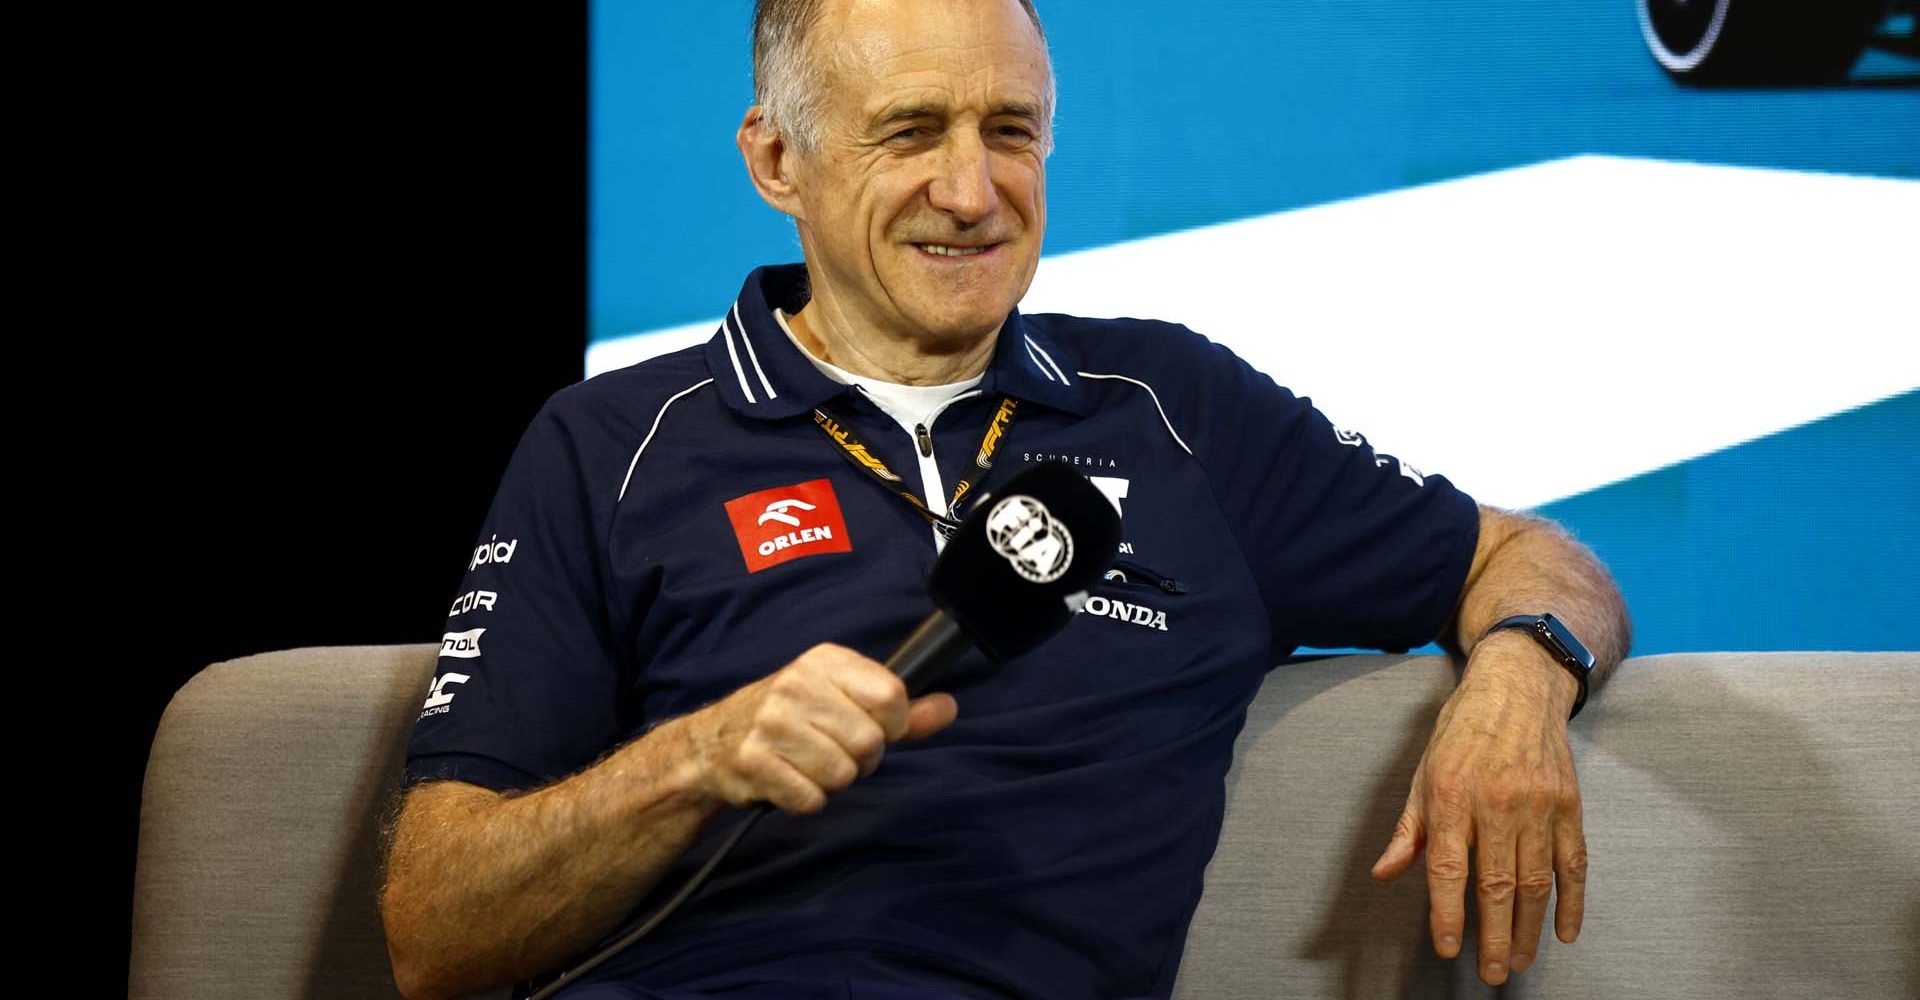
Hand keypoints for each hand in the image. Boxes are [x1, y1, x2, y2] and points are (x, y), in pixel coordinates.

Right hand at [688, 643, 958, 814]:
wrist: (712, 742)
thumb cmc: (790, 718)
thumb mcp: (843, 697)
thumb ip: (899, 707)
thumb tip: (949, 708)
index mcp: (824, 661)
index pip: (891, 697)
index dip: (891, 726)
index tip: (874, 729)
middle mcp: (796, 685)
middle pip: (869, 743)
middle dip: (860, 760)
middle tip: (833, 752)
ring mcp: (771, 723)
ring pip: (842, 775)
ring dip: (831, 781)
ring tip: (807, 764)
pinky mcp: (753, 762)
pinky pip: (811, 799)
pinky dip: (806, 799)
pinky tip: (787, 779)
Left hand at [1369, 633, 1588, 984]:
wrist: (1517, 687)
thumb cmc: (1461, 731)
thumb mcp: (1423, 772)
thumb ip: (1408, 830)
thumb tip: (1384, 874)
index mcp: (1452, 795)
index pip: (1447, 868)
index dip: (1446, 912)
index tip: (1449, 947)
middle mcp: (1497, 802)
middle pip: (1496, 883)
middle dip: (1492, 935)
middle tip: (1491, 973)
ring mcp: (1538, 804)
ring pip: (1536, 881)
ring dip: (1528, 928)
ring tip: (1518, 961)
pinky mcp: (1569, 804)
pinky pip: (1574, 863)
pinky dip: (1571, 901)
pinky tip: (1564, 932)